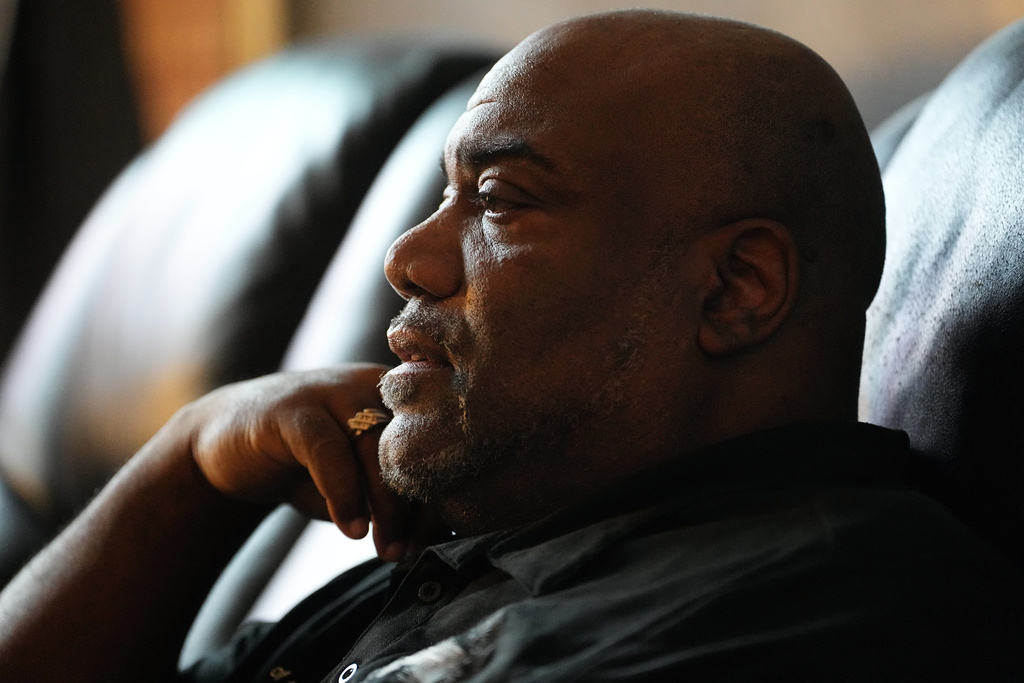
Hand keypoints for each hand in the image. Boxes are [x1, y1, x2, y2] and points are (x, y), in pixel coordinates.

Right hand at [176, 364, 442, 560]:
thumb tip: (438, 537)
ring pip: (376, 447)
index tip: (433, 542)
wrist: (227, 447)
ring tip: (386, 549)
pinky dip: (344, 493)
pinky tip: (351, 528)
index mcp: (398, 399)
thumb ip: (395, 499)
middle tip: (410, 551)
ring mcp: (332, 391)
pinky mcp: (293, 410)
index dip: (439, 498)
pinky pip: (329, 451)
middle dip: (417, 507)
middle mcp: (372, 386)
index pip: (434, 447)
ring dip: (386, 507)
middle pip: (412, 446)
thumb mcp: (358, 485)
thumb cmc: (307, 468)